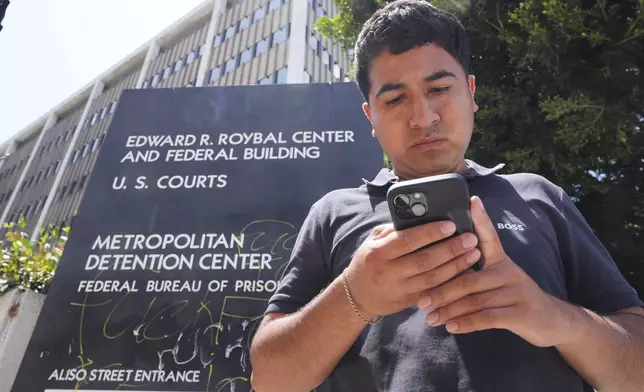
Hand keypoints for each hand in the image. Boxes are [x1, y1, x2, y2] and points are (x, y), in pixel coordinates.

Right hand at [343, 220, 481, 319]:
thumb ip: (394, 231)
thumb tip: (421, 217)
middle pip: (424, 260)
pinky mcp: (407, 302)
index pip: (407, 240)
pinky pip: (433, 293)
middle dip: (450, 249)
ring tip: (473, 254)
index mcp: (378, 252)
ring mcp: (398, 289)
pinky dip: (450, 283)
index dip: (430, 233)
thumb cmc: (368, 261)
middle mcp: (388, 272)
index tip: (450, 225)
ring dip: (456, 266)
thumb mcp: (373, 241)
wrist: (356, 296)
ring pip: (432, 278)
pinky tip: (465, 273)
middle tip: (470, 238)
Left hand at [417, 196, 576, 346]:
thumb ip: (475, 274)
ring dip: (449, 310)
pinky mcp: (522, 313)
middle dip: (441, 290)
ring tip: (430, 318)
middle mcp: (509, 272)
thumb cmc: (514, 299)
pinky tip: (451, 327)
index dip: (481, 219)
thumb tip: (439, 273)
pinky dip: (467, 323)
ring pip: (475, 299)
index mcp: (501, 261)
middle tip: (421, 301)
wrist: (553, 322)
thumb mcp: (498, 281)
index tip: (472, 200)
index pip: (489, 236)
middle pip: (469, 278)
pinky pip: (488, 317)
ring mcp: (517, 292)